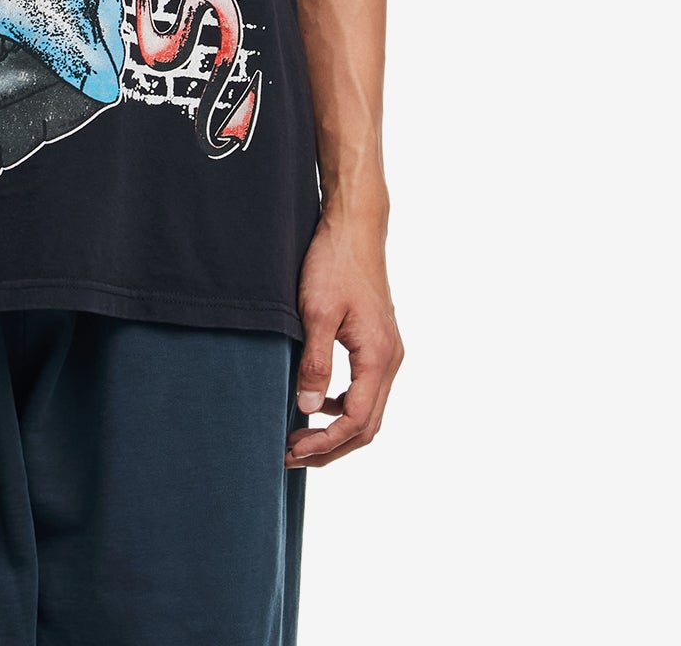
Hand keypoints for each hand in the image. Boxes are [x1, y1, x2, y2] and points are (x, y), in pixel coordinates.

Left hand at [286, 208, 402, 469]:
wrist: (354, 226)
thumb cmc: (334, 262)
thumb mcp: (317, 312)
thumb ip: (315, 362)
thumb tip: (308, 409)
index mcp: (379, 357)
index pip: (355, 421)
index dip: (323, 443)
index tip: (290, 449)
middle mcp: (390, 359)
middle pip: (367, 425)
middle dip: (330, 447)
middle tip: (290, 454)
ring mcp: (387, 351)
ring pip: (368, 410)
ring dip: (337, 430)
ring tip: (300, 436)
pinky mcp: (378, 342)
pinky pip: (365, 389)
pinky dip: (343, 406)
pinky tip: (318, 401)